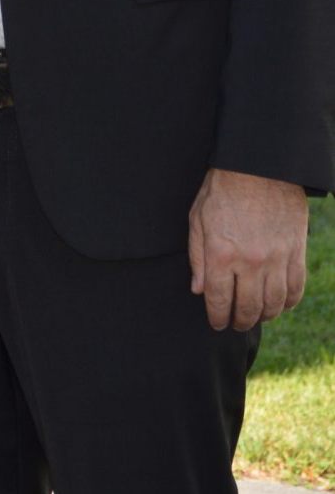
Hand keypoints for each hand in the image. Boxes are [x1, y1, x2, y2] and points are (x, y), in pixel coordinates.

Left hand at [188, 167, 308, 330]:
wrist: (260, 168)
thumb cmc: (222, 190)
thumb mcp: (198, 219)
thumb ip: (197, 257)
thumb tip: (199, 290)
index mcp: (222, 254)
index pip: (219, 299)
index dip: (217, 316)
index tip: (216, 324)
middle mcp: (251, 262)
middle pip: (248, 307)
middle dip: (240, 321)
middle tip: (235, 325)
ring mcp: (277, 259)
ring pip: (274, 303)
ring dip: (264, 316)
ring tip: (255, 317)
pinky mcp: (296, 253)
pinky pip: (295, 288)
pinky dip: (288, 302)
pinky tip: (279, 305)